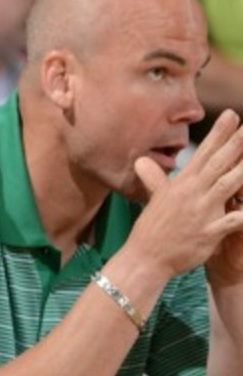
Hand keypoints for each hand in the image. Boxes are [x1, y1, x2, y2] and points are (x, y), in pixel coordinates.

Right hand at [133, 109, 242, 281]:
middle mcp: (191, 194)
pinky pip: (233, 222)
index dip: (219, 134)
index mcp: (181, 185)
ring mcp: (200, 213)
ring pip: (228, 185)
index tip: (232, 115)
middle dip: (236, 143)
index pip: (203, 153)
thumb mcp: (154, 200)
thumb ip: (155, 179)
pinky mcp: (208, 233)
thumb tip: (142, 161)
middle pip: (219, 163)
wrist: (144, 259)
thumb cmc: (151, 230)